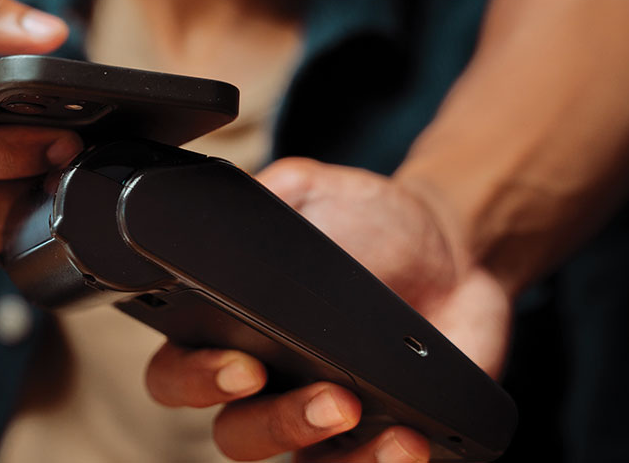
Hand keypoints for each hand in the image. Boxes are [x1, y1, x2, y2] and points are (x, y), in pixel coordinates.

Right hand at [145, 157, 512, 461]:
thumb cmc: (367, 220)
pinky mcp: (378, 438)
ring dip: (321, 445)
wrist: (450, 245)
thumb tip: (225, 212)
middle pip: (235, 434)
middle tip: (320, 392)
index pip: (178, 373)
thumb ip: (258, 202)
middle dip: (270, 423)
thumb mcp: (306, 191)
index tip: (243, 364)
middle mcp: (266, 385)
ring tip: (355, 408)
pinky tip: (406, 436)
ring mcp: (321, 419)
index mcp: (227, 330)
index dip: (196, 381)